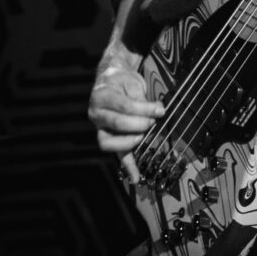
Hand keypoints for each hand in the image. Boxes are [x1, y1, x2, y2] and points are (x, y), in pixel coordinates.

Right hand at [88, 62, 163, 181]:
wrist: (110, 79)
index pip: (125, 106)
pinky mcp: (108, 138)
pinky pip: (116, 153)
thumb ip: (141, 98)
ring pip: (109, 142)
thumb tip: (157, 111)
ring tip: (143, 135)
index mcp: (102, 96)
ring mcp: (100, 128)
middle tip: (153, 120)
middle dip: (140, 123)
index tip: (160, 110)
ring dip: (130, 141)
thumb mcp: (131, 82)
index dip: (145, 109)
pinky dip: (127, 165)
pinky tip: (136, 177)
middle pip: (118, 124)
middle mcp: (96, 114)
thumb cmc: (122, 81)